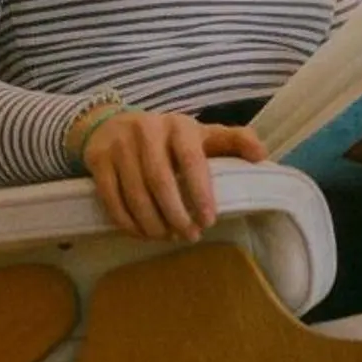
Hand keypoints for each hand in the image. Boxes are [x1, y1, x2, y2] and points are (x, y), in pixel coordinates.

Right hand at [80, 111, 268, 240]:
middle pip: (160, 180)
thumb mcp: (201, 134)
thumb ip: (233, 140)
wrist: (111, 124)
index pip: (191, 159)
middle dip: (175, 214)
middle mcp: (147, 130)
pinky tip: (141, 233)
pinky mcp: (98, 159)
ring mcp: (119, 144)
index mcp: (179, 125)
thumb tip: (262, 155)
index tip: (208, 220)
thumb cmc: (168, 137)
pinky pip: (111, 197)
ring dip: (152, 222)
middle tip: (189, 236)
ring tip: (166, 237)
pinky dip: (126, 221)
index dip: (200, 192)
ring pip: (135, 192)